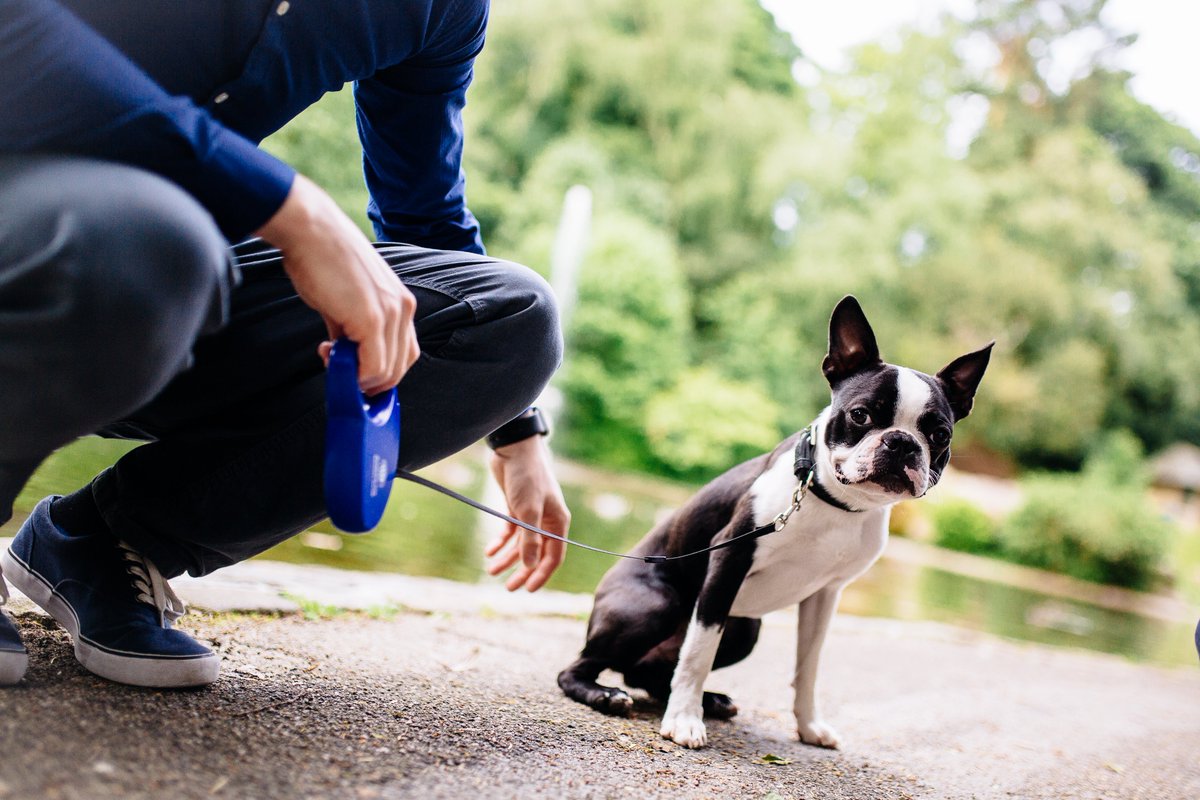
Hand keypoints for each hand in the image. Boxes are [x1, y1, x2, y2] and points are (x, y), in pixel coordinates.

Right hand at [255, 174, 419, 394]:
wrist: (311, 231)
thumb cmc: (323, 259)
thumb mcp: (348, 299)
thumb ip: (352, 329)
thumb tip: (345, 355)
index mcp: (402, 302)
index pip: (405, 353)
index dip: (382, 371)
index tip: (355, 372)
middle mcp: (403, 308)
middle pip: (400, 367)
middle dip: (370, 381)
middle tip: (340, 372)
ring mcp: (390, 313)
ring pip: (387, 371)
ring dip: (358, 378)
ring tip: (331, 358)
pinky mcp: (371, 319)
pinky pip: (372, 366)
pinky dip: (353, 375)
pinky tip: (328, 354)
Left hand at [484, 436, 570, 591]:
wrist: (514, 449)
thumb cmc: (527, 477)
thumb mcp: (527, 510)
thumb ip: (529, 538)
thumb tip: (530, 566)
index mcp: (558, 523)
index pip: (554, 556)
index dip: (541, 574)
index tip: (527, 589)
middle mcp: (546, 521)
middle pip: (537, 553)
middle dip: (523, 571)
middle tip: (509, 588)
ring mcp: (531, 514)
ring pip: (521, 544)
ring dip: (508, 558)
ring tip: (492, 571)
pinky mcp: (515, 507)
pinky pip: (510, 531)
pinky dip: (500, 542)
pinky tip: (489, 551)